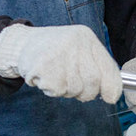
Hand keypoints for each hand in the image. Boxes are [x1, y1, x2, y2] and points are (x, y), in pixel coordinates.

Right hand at [0, 23, 121, 102]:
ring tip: (56, 75)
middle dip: (86, 92)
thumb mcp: (80, 50)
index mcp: (86, 38)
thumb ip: (96, 67)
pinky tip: (45, 76)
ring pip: (74, 88)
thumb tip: (113, 94)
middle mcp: (75, 43)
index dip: (112, 86)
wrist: (23, 43)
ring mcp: (58, 53)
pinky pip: (57, 90)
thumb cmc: (56, 50)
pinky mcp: (43, 65)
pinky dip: (52, 90)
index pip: (107, 66)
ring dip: (66, 90)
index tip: (111, 98)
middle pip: (92, 81)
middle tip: (75, 87)